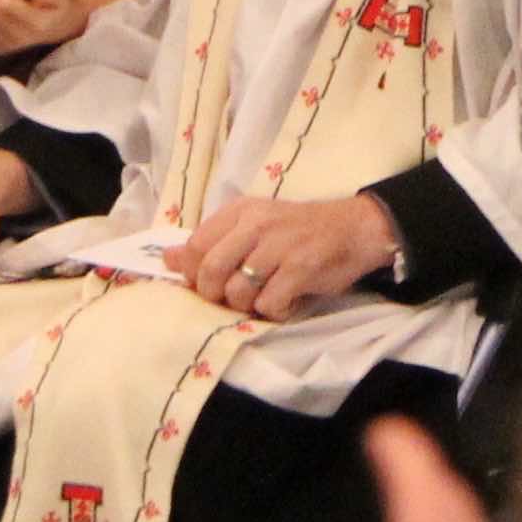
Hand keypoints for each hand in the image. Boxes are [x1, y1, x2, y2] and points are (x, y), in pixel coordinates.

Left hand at [176, 190, 402, 320]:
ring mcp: (279, 246)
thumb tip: (167, 260)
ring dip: (246, 305)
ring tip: (262, 297)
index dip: (192, 274)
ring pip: (237, 292)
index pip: (195, 246)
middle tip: (231, 298)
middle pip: (210, 272)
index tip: (206, 285)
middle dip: (215, 295)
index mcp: (240, 211)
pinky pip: (268, 304)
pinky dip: (273, 311)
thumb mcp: (252, 225)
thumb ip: (212, 241)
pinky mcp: (300, 269)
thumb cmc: (298, 230)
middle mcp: (256, 224)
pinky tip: (285, 300)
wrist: (353, 228)